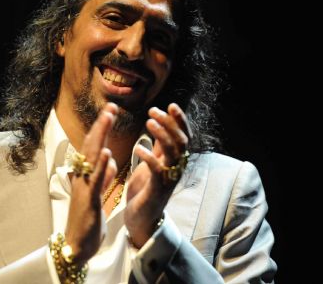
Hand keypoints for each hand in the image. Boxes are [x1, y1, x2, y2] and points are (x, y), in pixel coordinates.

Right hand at [64, 103, 117, 263]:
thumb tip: (109, 159)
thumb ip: (103, 175)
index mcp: (85, 174)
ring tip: (108, 118)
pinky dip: (101, 165)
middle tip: (111, 106)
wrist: (77, 246)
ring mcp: (83, 186)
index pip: (93, 146)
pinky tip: (107, 152)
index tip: (111, 111)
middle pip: (91, 145)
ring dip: (100, 136)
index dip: (102, 128)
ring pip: (91, 156)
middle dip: (101, 125)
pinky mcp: (89, 199)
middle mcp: (81, 176)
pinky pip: (95, 179)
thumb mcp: (98, 193)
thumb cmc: (87, 220)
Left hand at [124, 103, 190, 247]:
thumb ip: (159, 146)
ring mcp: (169, 178)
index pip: (184, 135)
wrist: (141, 218)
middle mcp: (176, 167)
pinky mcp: (158, 189)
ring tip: (148, 122)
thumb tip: (162, 123)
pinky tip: (138, 147)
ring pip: (172, 152)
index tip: (171, 105)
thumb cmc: (147, 188)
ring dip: (162, 134)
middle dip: (169, 123)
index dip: (180, 120)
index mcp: (176, 160)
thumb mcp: (154, 162)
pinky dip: (149, 156)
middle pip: (181, 140)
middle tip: (153, 111)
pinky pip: (157, 169)